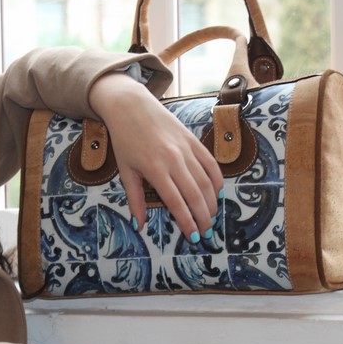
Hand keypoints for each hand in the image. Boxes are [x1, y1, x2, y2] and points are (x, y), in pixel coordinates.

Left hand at [88, 73, 222, 238]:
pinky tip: (218, 194)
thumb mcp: (125, 171)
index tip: (193, 237)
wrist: (131, 106)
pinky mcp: (193, 140)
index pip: (176, 203)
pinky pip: (210, 164)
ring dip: (212, 203)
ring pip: (206, 181)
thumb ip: (135, 199)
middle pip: (196, 195)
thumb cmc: (124, 139)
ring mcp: (186, 149)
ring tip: (212, 218)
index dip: (187, 222)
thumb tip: (139, 225)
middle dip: (203, 217)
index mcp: (155, 169)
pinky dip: (217, 181)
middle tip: (207, 233)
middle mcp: (174, 160)